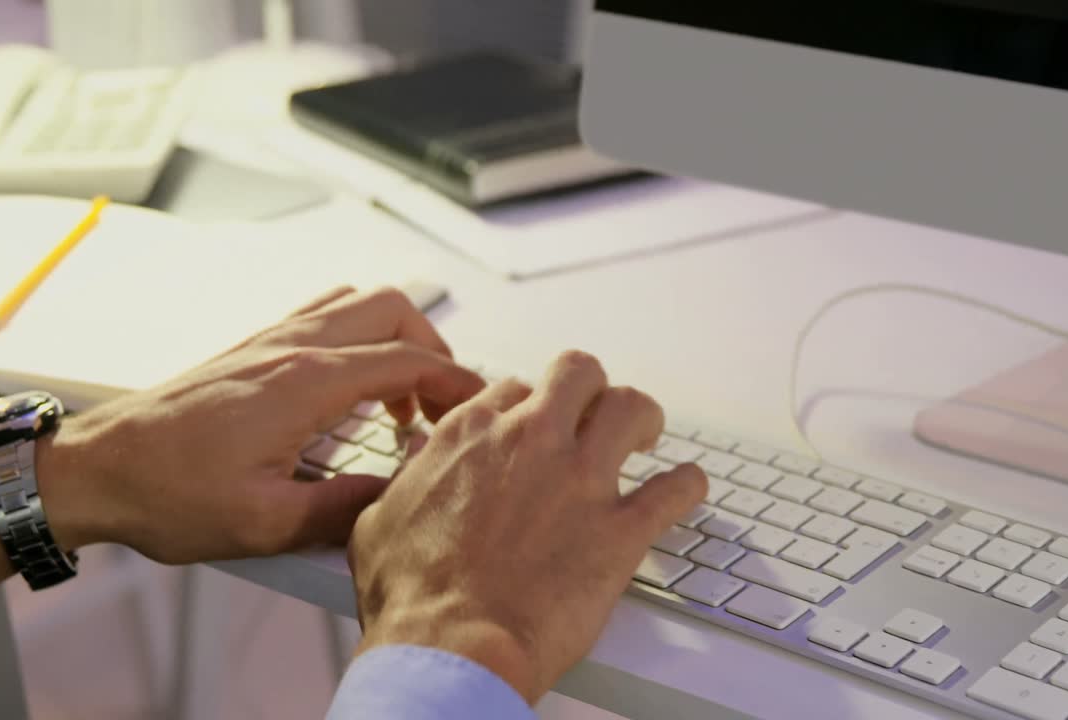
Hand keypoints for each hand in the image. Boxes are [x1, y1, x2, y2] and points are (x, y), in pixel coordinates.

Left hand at [32, 286, 484, 565]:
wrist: (96, 469)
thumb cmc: (167, 492)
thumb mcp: (265, 523)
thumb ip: (343, 510)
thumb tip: (397, 498)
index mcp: (305, 383)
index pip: (408, 360)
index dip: (457, 381)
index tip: (479, 407)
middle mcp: (292, 347)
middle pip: (392, 309)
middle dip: (433, 347)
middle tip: (439, 402)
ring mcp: (270, 340)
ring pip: (357, 303)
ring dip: (394, 338)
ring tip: (400, 396)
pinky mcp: (252, 348)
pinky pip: (323, 314)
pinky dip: (358, 337)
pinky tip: (350, 387)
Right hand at [347, 351, 707, 703]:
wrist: (450, 649)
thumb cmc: (413, 598)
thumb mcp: (380, 521)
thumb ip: (408, 482)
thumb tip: (414, 467)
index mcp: (471, 435)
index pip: (513, 389)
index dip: (528, 407)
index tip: (534, 428)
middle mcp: (530, 442)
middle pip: (578, 373)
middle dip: (590, 389)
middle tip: (595, 416)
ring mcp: (580, 480)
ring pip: (632, 407)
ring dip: (643, 418)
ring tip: (645, 436)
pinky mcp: (620, 528)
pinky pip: (675, 489)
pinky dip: (687, 485)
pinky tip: (688, 488)